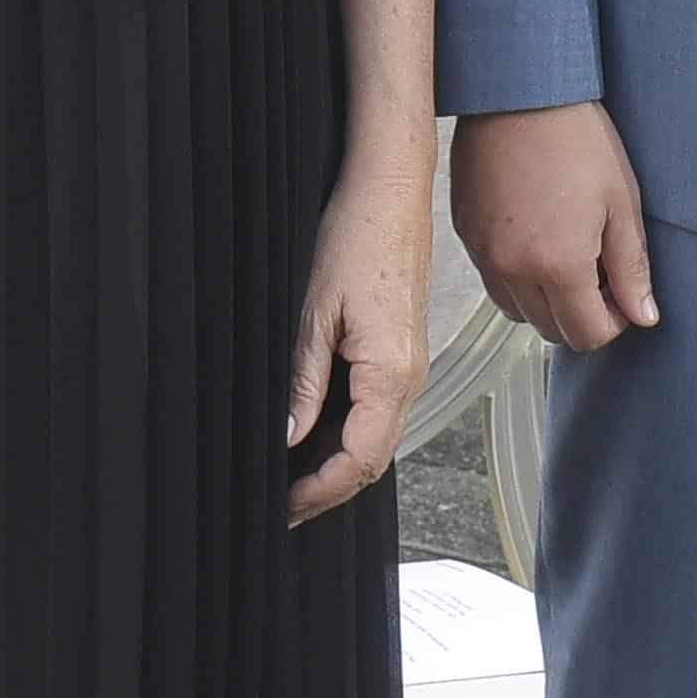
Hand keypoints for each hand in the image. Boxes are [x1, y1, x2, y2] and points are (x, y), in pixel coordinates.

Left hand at [286, 158, 430, 524]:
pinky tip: (318, 433)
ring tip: (294, 477)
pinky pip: (381, 411)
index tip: (286, 505)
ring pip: (379, 438)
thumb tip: (290, 434)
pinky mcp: (404, 352)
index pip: (360, 458)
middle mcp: (411, 377)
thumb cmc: (356, 237)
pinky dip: (351, 434)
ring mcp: (411, 366)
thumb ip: (305, 380)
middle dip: (330, 488)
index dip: (321, 490)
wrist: (390, 191)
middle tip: (285, 506)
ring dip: (340, 464)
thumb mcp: (315, 311)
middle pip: (374, 458)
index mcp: (391, 372)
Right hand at [456, 102, 658, 350]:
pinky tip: (536, 237)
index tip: (621, 294)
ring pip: (518, 311)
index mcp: (559, 265)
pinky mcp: (465, 234)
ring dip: (546, 300)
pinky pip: (493, 280)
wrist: (519, 91)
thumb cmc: (575, 138)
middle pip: (550, 330)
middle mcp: (513, 269)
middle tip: (598, 272)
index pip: (586, 336)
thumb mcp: (621, 202)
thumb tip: (643, 317)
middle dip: (580, 313)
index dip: (613, 323)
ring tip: (566, 253)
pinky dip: (517, 276)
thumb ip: (632, 268)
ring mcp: (483, 253)